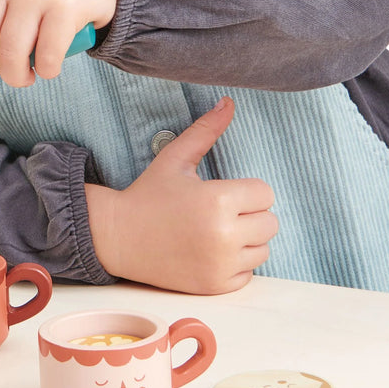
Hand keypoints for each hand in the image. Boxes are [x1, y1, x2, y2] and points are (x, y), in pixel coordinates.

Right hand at [86, 98, 276, 294]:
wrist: (118, 237)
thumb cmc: (149, 194)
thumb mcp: (175, 159)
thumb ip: (206, 130)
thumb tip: (229, 101)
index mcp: (217, 200)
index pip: (265, 193)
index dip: (245, 190)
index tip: (222, 192)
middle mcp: (223, 235)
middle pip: (270, 223)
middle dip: (249, 215)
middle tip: (219, 212)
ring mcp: (220, 264)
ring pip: (263, 249)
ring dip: (245, 240)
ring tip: (215, 231)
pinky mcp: (216, 286)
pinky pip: (248, 274)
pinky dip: (234, 264)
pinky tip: (210, 252)